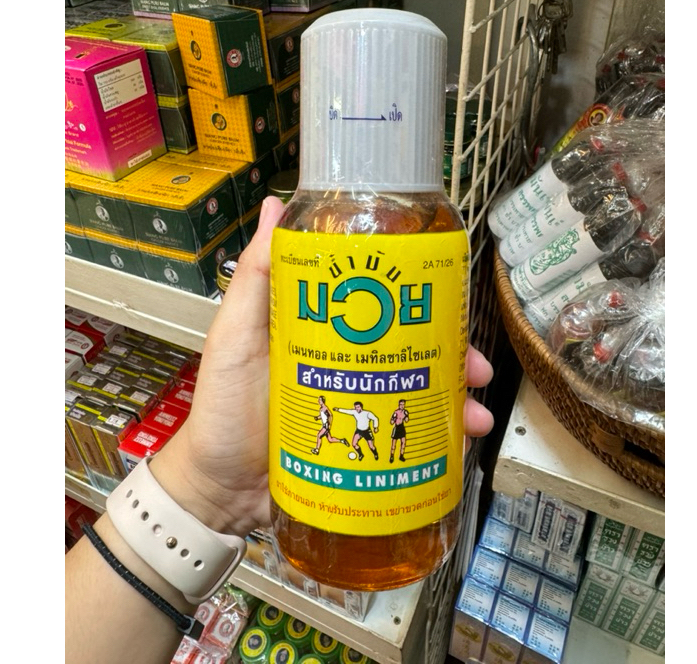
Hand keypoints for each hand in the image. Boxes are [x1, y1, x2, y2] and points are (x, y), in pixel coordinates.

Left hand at [151, 197, 494, 537]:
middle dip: (452, 352)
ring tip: (475, 411)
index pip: (379, 302)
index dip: (419, 296)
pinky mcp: (363, 443)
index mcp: (323, 327)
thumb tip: (275, 205)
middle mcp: (347, 359)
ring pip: (420, 388)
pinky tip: (462, 440)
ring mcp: (357, 402)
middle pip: (411, 345)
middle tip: (475, 364)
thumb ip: (254, 276)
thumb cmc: (223, 408)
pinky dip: (442, 436)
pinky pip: (410, 433)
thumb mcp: (235, 335)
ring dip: (456, 395)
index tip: (448, 294)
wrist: (222, 491)